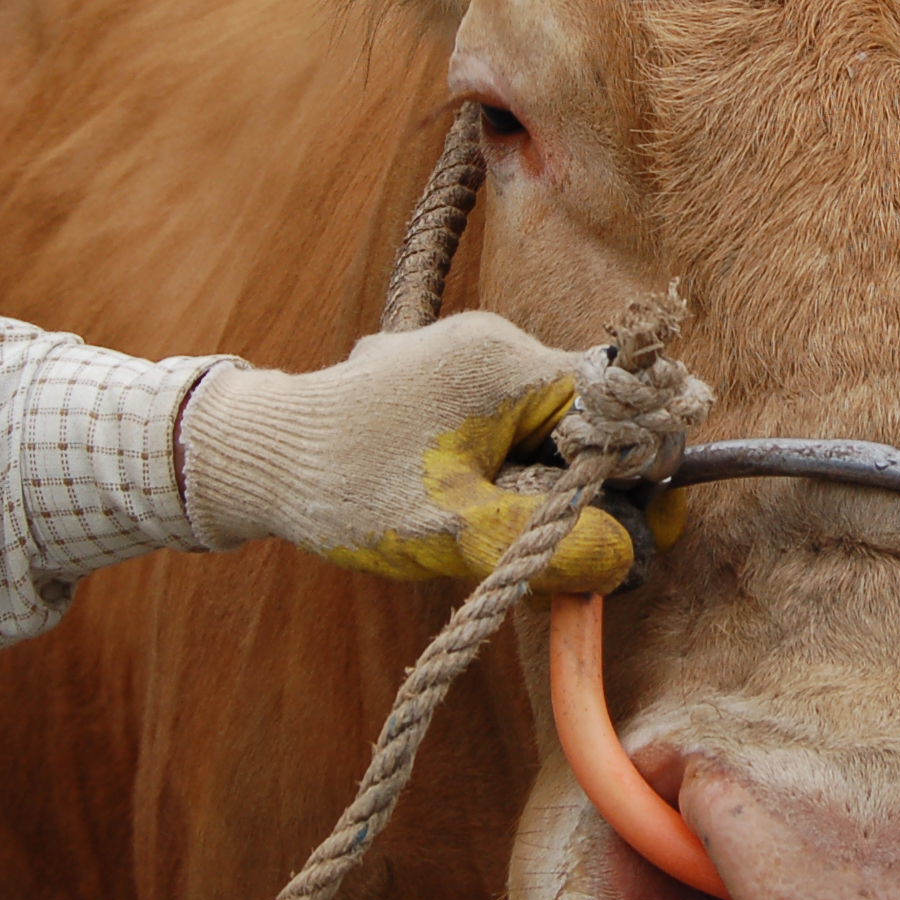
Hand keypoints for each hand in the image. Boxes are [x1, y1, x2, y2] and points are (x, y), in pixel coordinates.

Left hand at [177, 312, 677, 591]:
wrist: (251, 456)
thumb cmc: (343, 488)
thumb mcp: (450, 532)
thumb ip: (544, 545)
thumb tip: (625, 558)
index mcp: (506, 363)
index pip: (624, 399)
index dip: (647, 464)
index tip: (649, 527)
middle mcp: (492, 341)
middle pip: (591, 413)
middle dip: (593, 483)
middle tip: (574, 552)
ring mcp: (464, 352)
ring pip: (551, 420)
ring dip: (548, 479)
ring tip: (504, 532)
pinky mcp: (441, 374)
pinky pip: (510, 418)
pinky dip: (512, 466)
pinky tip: (476, 507)